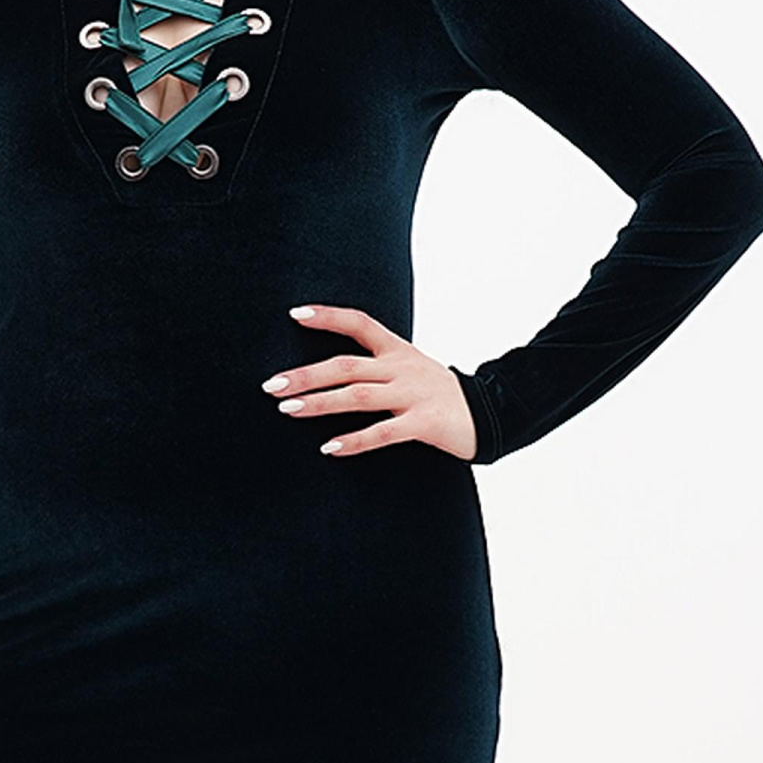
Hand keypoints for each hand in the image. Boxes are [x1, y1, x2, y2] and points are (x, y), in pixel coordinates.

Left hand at [261, 304, 477, 459]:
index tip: (294, 313)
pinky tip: (330, 448)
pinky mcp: (424, 423)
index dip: (328, 316)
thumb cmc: (439, 395)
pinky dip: (355, 440)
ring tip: (288, 410)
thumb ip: (376, 366)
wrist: (490, 415)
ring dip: (320, 403)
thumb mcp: (410, 369)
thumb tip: (329, 372)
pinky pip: (383, 432)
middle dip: (306, 375)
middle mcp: (402, 367)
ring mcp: (413, 394)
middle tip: (272, 386)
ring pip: (358, 396)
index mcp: (398, 350)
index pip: (360, 323)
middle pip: (346, 365)